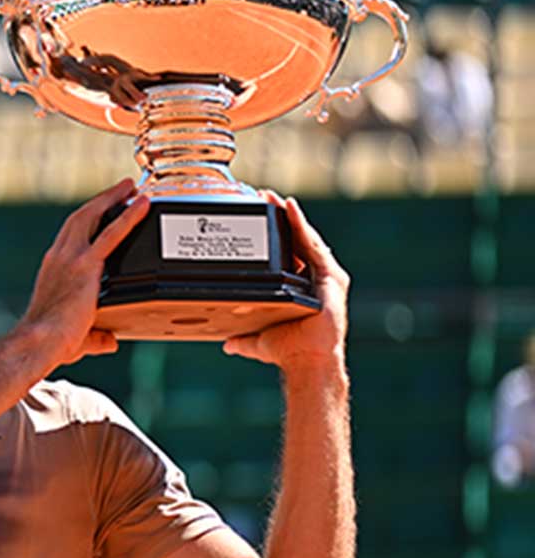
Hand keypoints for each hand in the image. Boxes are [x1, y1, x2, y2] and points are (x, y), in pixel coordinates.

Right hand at [16, 178, 147, 365]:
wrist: (38, 342)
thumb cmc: (49, 342)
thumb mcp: (76, 336)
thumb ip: (96, 337)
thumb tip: (110, 342)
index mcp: (54, 269)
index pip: (70, 236)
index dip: (87, 220)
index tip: (101, 210)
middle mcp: (59, 258)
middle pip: (80, 218)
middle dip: (100, 200)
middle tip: (121, 188)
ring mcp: (71, 259)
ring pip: (92, 217)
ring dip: (111, 198)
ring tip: (130, 187)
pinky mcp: (86, 265)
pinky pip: (111, 233)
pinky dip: (128, 216)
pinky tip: (141, 204)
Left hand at [223, 193, 347, 374]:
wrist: (306, 360)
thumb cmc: (288, 351)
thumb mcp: (258, 341)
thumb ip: (243, 339)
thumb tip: (227, 343)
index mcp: (299, 289)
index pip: (286, 254)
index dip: (274, 235)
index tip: (259, 215)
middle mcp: (313, 279)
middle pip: (295, 242)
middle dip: (280, 219)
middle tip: (262, 197)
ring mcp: (324, 277)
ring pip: (304, 239)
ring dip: (288, 217)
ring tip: (272, 197)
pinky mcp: (330, 278)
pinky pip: (312, 245)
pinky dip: (301, 225)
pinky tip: (290, 208)